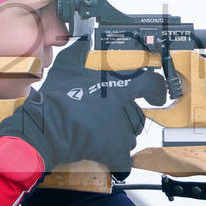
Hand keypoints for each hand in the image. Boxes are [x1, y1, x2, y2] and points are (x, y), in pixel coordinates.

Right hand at [0, 37, 166, 175]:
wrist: (48, 127)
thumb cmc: (58, 99)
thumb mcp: (67, 68)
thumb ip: (78, 53)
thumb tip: (82, 43)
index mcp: (119, 88)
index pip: (151, 85)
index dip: (157, 90)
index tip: (156, 95)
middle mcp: (126, 110)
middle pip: (138, 115)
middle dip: (127, 119)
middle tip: (110, 120)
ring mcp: (122, 133)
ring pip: (131, 137)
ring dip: (121, 137)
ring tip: (102, 136)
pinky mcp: (114, 152)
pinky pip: (124, 160)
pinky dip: (118, 162)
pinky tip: (111, 162)